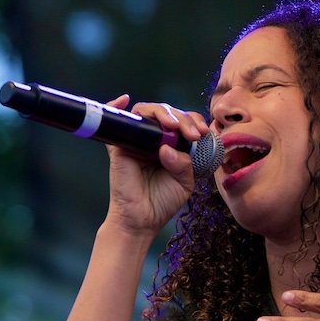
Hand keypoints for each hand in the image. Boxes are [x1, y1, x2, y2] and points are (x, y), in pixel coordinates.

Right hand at [104, 96, 211, 236]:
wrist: (142, 220)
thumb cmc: (163, 202)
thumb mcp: (184, 182)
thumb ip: (184, 163)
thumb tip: (167, 147)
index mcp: (172, 145)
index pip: (183, 122)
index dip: (193, 121)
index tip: (204, 132)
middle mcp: (154, 139)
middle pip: (166, 114)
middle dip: (183, 119)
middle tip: (193, 134)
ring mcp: (136, 141)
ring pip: (146, 113)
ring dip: (162, 113)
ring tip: (173, 126)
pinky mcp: (119, 147)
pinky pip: (115, 123)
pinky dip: (115, 106)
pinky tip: (123, 99)